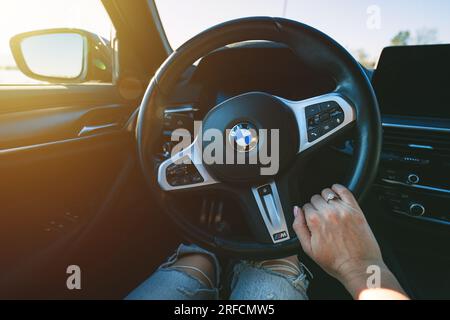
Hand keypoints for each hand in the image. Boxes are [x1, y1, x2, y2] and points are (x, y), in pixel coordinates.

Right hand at [292, 184, 405, 298]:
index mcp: (314, 221)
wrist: (359, 267)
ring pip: (327, 193)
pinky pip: (344, 191)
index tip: (312, 220)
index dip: (307, 214)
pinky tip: (336, 192)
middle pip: (315, 198)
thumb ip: (299, 227)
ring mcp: (342, 210)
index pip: (305, 207)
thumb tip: (296, 211)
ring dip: (326, 198)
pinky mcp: (355, 210)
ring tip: (328, 207)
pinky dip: (338, 188)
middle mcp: (328, 213)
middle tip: (321, 217)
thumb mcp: (309, 249)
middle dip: (316, 206)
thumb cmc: (336, 262)